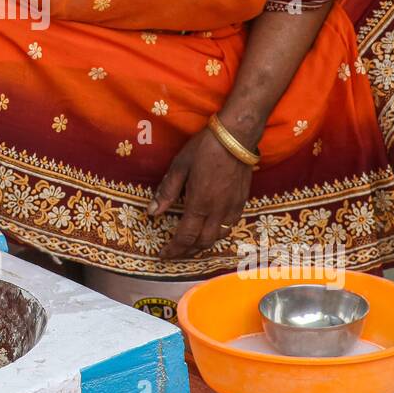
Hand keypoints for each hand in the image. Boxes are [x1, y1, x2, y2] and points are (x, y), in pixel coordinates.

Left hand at [148, 128, 252, 258]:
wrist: (236, 137)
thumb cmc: (204, 148)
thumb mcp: (179, 167)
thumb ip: (166, 191)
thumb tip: (152, 212)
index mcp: (199, 204)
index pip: (185, 236)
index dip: (174, 249)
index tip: (163, 255)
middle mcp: (217, 211)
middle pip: (202, 242)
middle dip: (187, 252)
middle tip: (175, 253)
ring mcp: (232, 207)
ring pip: (218, 237)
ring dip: (203, 245)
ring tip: (191, 246)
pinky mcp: (242, 202)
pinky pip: (230, 227)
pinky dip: (218, 234)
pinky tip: (211, 231)